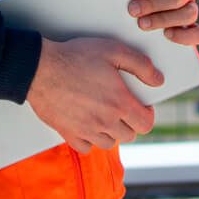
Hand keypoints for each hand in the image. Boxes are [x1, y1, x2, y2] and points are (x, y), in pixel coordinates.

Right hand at [25, 36, 162, 152]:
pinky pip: (86, 147)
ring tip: (105, 115)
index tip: (141, 105)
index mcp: (119, 103)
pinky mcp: (67, 133)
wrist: (40, 68)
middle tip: (122, 106)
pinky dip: (90, 139)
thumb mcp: (114, 50)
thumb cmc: (76, 57)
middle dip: (130, 122)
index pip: (146, 124)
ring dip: (111, 132)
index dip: (147, 114)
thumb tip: (158, 80)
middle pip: (129, 135)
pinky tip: (88, 124)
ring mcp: (85, 130)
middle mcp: (104, 121)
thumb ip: (141, 65)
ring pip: (109, 143)